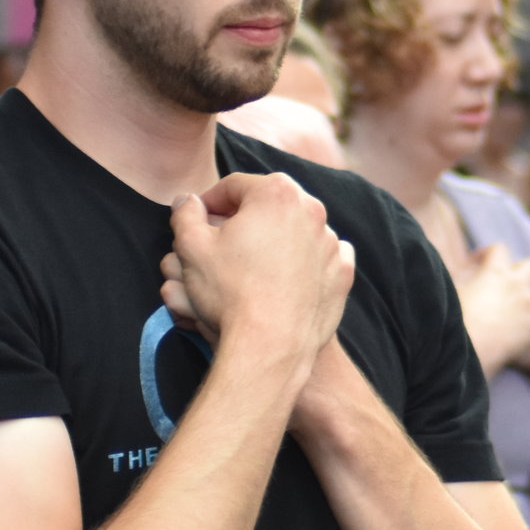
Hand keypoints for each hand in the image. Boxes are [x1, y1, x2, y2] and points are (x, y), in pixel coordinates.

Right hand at [158, 173, 353, 370]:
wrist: (270, 343)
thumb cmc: (229, 291)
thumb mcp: (191, 245)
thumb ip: (186, 213)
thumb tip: (187, 200)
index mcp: (276, 192)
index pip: (234, 186)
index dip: (211, 202)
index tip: (199, 221)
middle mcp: (312, 210)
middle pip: (268, 205)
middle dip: (244, 218)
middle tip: (222, 242)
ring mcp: (331, 242)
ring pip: (295, 230)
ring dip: (273, 238)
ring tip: (251, 263)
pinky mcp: (343, 272)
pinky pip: (320, 257)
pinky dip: (303, 262)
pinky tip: (282, 277)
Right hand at [451, 244, 529, 374]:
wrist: (468, 353)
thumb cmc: (453, 321)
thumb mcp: (450, 291)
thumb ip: (455, 275)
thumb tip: (452, 267)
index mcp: (495, 272)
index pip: (499, 250)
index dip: (488, 252)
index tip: (478, 262)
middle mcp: (518, 285)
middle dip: (522, 269)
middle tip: (511, 279)